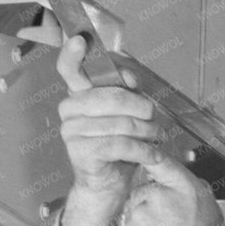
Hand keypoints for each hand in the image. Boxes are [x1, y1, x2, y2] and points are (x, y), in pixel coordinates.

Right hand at [56, 35, 168, 199]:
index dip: (74, 53)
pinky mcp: (81, 153)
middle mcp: (70, 110)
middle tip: (154, 117)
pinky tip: (152, 154)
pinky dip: (143, 150)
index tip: (81, 39)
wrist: (107, 186)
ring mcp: (72, 131)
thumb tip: (129, 79)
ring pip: (120, 122)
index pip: (69, 68)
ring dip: (147, 131)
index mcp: (79, 95)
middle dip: (142, 106)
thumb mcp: (126, 114)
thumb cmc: (118, 147)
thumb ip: (126, 92)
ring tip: (156, 137)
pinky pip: (120, 144)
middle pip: (112, 96)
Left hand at [119, 151, 224, 225]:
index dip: (151, 156)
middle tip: (169, 222)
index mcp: (184, 187)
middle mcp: (160, 195)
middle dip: (153, 199)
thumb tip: (181, 178)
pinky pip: (131, 223)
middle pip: (146, 186)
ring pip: (136, 206)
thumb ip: (192, 189)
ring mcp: (141, 212)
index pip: (161, 160)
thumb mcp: (211, 211)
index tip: (145, 152)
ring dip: (145, 216)